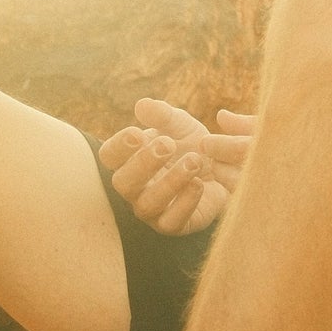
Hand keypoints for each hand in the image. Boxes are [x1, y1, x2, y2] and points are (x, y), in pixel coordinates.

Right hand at [97, 98, 255, 236]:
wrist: (223, 169)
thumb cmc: (190, 144)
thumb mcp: (180, 124)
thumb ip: (162, 114)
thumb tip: (142, 105)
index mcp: (128, 160)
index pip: (109, 156)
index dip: (119, 146)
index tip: (138, 132)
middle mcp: (134, 188)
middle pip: (123, 182)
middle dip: (143, 163)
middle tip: (168, 145)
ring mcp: (152, 210)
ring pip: (147, 204)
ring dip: (170, 182)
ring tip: (194, 161)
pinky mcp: (174, 225)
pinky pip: (171, 222)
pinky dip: (185, 203)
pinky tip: (199, 184)